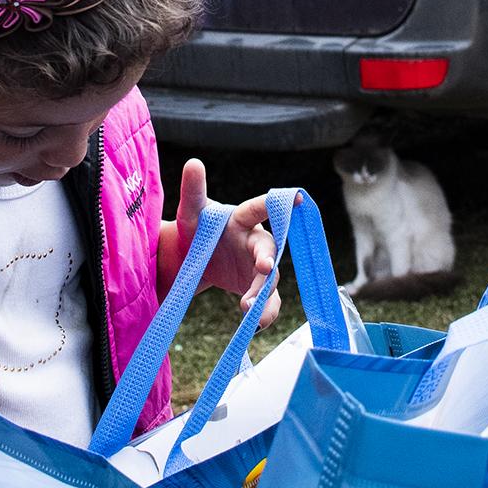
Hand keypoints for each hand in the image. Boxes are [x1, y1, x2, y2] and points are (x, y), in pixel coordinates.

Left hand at [172, 159, 279, 324]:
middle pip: (269, 248)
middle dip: (268, 259)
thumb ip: (193, 191)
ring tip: (250, 309)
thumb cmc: (195, 229)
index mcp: (242, 218)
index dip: (281, 203)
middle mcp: (256, 240)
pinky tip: (256, 325)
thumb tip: (193, 162)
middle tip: (264, 270)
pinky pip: (268, 300)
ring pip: (271, 279)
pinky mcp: (257, 286)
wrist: (192, 259)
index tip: (298, 199)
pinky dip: (265, 313)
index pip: (261, 208)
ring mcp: (259, 265)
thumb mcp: (190, 213)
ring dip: (264, 293)